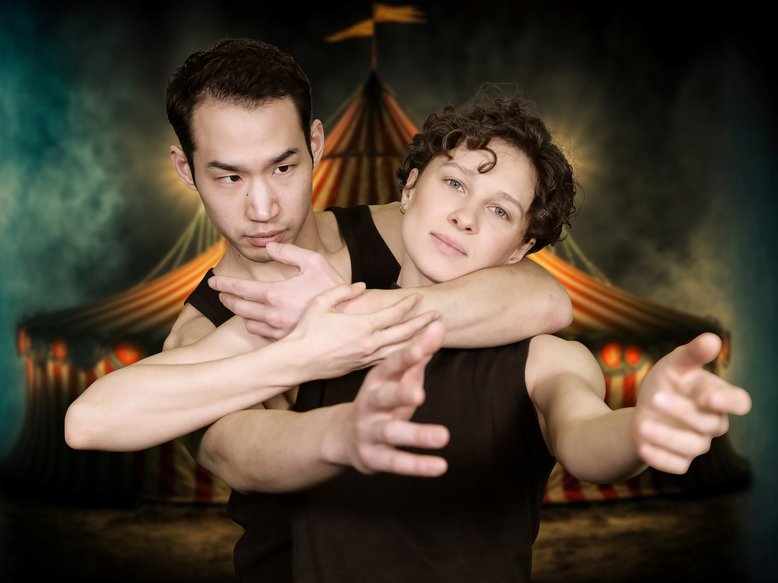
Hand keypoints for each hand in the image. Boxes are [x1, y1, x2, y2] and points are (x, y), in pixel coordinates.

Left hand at [209, 242, 345, 338]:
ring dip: (240, 312)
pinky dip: (254, 324)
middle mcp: (272, 314)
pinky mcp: (285, 340)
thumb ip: (288, 251)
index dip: (222, 284)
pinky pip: (260, 333)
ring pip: (247, 321)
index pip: (239, 288)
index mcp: (275, 293)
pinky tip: (256, 318)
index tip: (212, 281)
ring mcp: (278, 330)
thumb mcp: (313, 261)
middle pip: (238, 307)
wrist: (351, 317)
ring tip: (238, 304)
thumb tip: (269, 246)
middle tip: (221, 292)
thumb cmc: (334, 287)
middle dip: (226, 297)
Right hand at [284, 283, 439, 378]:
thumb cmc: (306, 331)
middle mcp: (369, 344)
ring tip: (432, 335)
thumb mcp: (321, 303)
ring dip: (418, 341)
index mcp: (362, 326)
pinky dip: (402, 355)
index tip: (418, 298)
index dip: (407, 305)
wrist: (296, 362)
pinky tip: (410, 352)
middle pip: (404, 333)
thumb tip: (362, 286)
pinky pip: (388, 360)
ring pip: (400, 350)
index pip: (393, 314)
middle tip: (438, 315)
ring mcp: (367, 358)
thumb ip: (344, 291)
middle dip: (422, 323)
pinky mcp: (361, 368)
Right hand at [323, 321, 449, 476]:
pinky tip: (440, 466)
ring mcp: (369, 432)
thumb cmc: (380, 402)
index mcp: (376, 382)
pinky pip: (396, 462)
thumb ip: (418, 355)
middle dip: (400, 394)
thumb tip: (439, 326)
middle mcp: (369, 405)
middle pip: (384, 397)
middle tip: (420, 394)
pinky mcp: (373, 458)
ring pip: (391, 433)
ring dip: (416, 434)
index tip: (425, 344)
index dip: (407, 356)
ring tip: (443, 436)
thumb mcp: (396, 379)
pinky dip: (418, 465)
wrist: (342, 437)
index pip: (391, 366)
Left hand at [632, 333, 751, 473]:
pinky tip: (642, 446)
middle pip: (709, 423)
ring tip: (641, 425)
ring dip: (667, 437)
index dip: (730, 402)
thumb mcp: (674, 365)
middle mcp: (712, 422)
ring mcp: (698, 443)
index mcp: (717, 396)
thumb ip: (692, 354)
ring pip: (693, 446)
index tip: (711, 397)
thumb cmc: (668, 383)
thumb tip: (712, 339)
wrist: (646, 410)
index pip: (739, 402)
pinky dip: (660, 457)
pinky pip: (677, 465)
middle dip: (682, 411)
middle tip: (655, 398)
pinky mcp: (680, 459)